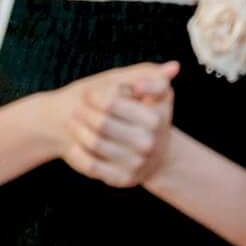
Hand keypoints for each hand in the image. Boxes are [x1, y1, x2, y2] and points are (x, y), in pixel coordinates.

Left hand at [39, 61, 176, 187]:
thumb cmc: (135, 111)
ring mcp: (136, 163)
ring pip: (94, 143)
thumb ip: (152, 76)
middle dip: (83, 112)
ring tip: (73, 121)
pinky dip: (77, 153)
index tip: (89, 93)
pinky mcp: (122, 179)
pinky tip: (74, 144)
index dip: (94, 95)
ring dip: (77, 130)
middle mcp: (148, 143)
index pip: (111, 102)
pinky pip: (91, 165)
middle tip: (77, 108)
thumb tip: (173, 67)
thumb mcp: (143, 89)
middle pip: (100, 123)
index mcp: (155, 118)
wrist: (143, 150)